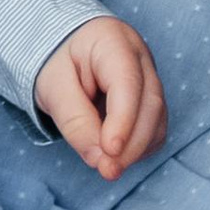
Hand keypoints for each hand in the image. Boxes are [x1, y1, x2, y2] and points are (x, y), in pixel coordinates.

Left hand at [33, 14, 166, 179]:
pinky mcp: (150, 99)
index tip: (110, 151)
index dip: (123, 119)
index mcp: (112, 39)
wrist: (61, 51)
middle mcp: (139, 56)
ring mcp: (150, 77)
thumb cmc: (55, 63)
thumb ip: (74, 119)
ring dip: (136, 149)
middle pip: (150, 103)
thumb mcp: (51, 86)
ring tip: (108, 167)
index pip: (127, 82)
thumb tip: (99, 158)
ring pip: (157, 119)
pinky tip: (117, 156)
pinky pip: (154, 128)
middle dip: (131, 143)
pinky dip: (139, 147)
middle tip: (107, 170)